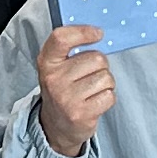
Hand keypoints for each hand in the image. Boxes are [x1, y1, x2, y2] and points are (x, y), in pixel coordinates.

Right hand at [33, 21, 116, 157]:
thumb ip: (71, 49)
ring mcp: (67, 98)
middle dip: (101, 66)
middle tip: (89, 76)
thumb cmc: (62, 90)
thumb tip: (98, 33)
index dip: (83, 31)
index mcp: (47, 62)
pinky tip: (94, 101)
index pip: (62, 38)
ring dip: (105, 83)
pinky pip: (109, 96)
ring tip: (92, 90)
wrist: (56, 126)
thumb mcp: (56, 67)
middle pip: (97, 58)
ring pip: (106, 77)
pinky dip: (107, 97)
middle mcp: (54, 79)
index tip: (98, 33)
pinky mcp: (81, 114)